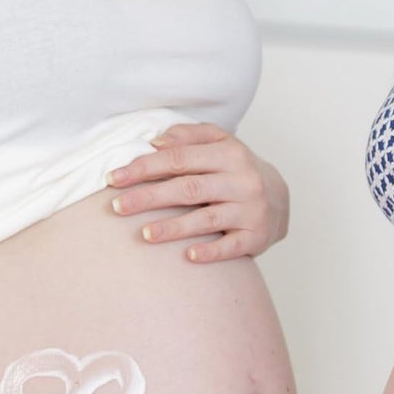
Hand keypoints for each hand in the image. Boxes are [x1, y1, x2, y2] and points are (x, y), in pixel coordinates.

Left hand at [106, 122, 289, 261]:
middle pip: (189, 188)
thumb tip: (154, 142)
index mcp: (230, 153)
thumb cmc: (236, 169)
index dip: (144, 167)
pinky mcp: (256, 237)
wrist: (279, 198)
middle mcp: (242, 181)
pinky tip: (189, 256)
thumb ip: (187, 136)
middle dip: (149, 197)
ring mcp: (251, 210)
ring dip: (174, 227)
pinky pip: (231, 246)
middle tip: (117, 207)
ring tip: (145, 234)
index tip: (114, 178)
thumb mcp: (219, 143)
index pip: (179, 158)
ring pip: (207, 219)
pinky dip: (211, 251)